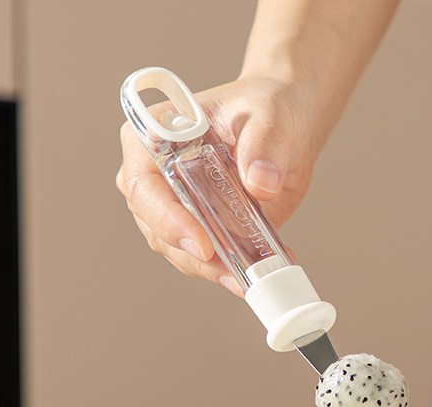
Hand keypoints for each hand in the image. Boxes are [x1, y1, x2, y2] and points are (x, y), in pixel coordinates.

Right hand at [116, 75, 319, 296]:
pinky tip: (262, 267)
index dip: (168, 220)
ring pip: (181, 253)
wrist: (287, 127)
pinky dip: (234, 269)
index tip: (202, 243)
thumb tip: (261, 181)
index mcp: (154, 137)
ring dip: (216, 271)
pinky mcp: (206, 229)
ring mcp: (180, 207)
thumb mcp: (269, 115)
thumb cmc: (266, 107)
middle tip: (234, 274)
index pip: (143, 187)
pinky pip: (210, 260)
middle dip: (194, 258)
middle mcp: (158, 177)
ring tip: (255, 274)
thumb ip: (265, 144)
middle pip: (158, 230)